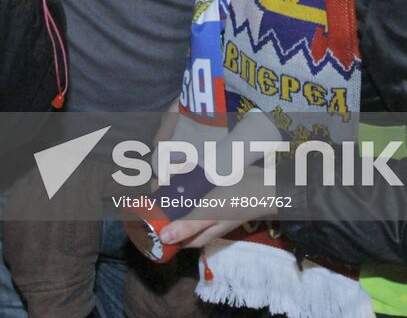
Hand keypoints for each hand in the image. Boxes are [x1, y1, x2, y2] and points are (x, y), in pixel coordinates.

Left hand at [156, 164, 270, 248]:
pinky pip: (193, 190)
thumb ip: (188, 226)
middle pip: (175, 216)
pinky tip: (180, 169)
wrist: (263, 184)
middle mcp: (201, 223)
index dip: (156, 226)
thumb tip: (163, 238)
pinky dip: (185, 181)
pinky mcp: (211, 194)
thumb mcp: (210, 214)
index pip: (171, 236)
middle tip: (155, 184)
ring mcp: (206, 208)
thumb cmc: (235, 202)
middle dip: (163, 202)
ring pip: (182, 202)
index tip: (143, 209)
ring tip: (163, 175)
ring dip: (172, 190)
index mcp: (199, 234)